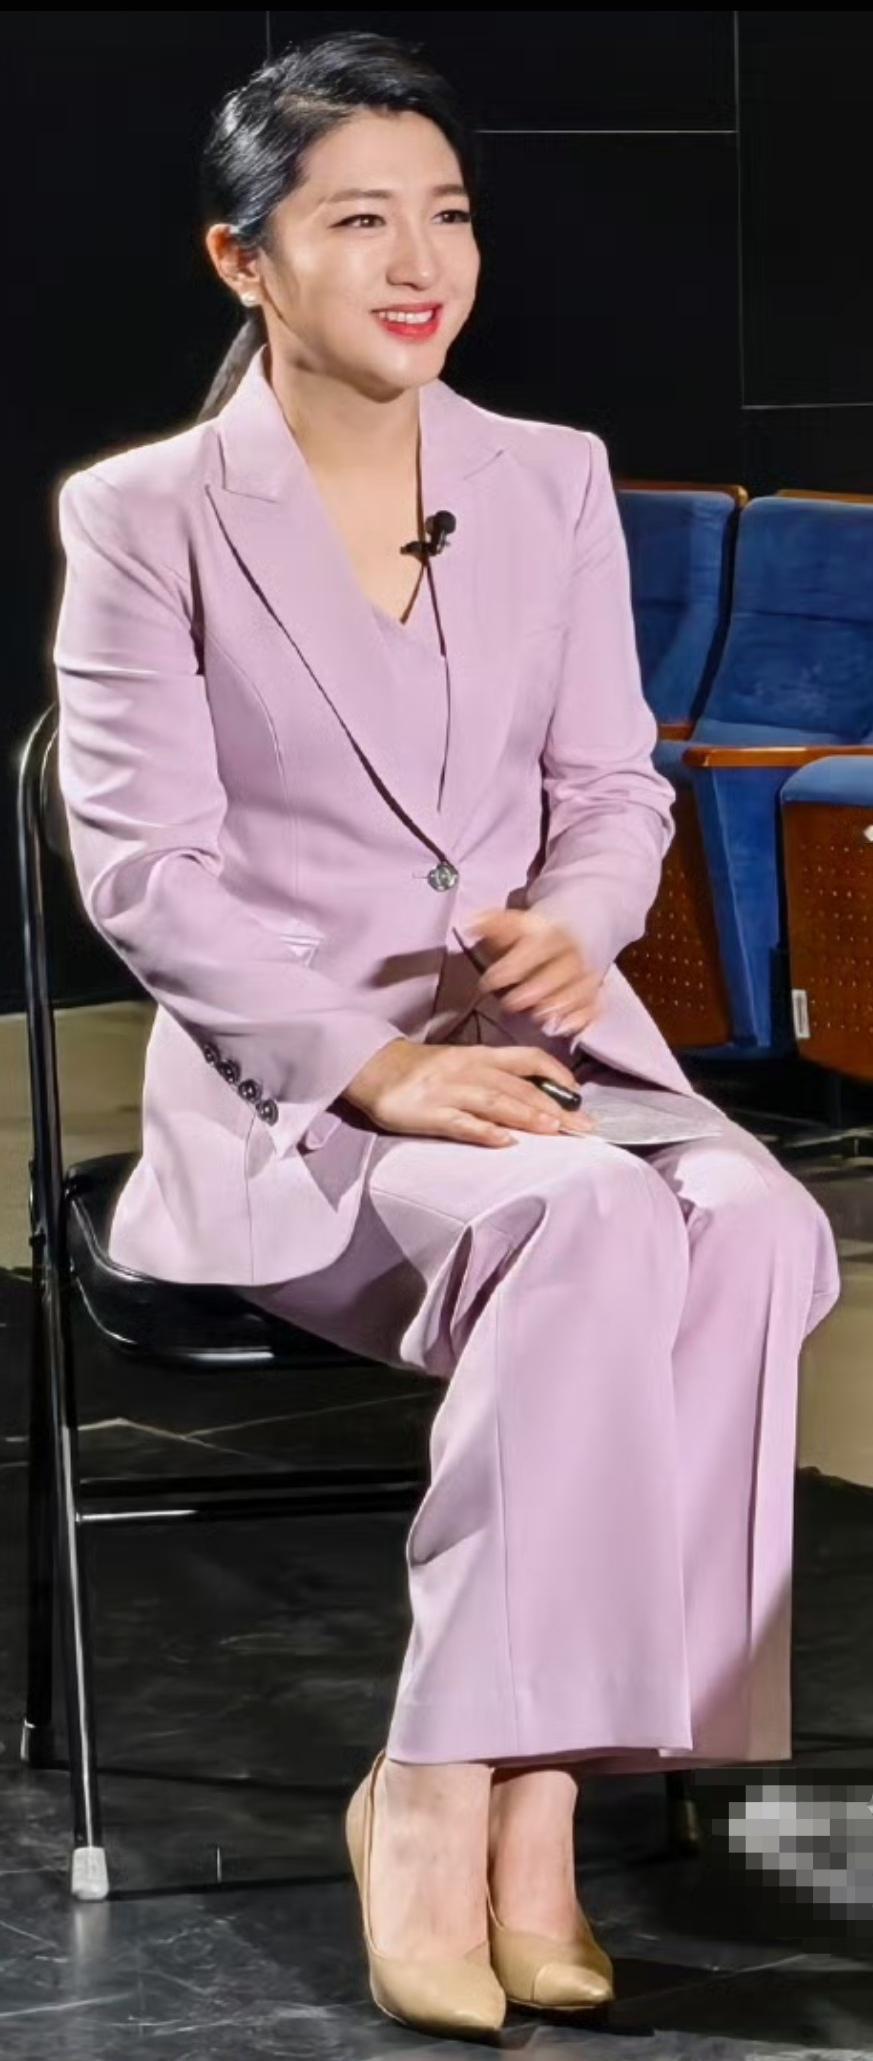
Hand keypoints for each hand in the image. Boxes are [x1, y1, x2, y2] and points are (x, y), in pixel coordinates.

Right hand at [341, 1037, 597, 1148]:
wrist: (375, 1069)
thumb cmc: (425, 1071)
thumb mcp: (464, 1064)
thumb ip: (498, 1077)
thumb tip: (538, 1097)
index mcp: (480, 1056)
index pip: (528, 1059)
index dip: (557, 1075)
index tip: (579, 1096)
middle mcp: (470, 1070)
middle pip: (519, 1086)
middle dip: (554, 1106)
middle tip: (582, 1126)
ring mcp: (449, 1091)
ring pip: (495, 1101)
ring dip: (527, 1115)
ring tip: (554, 1129)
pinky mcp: (429, 1113)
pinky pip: (461, 1123)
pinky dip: (484, 1132)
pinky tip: (504, 1142)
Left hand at [467, 907, 603, 1036]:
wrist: (561, 944)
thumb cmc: (528, 942)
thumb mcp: (508, 927)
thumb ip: (491, 926)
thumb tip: (472, 923)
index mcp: (550, 934)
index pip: (537, 947)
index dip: (514, 965)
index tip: (488, 981)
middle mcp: (572, 953)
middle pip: (562, 970)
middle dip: (537, 988)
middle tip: (511, 1004)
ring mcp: (584, 974)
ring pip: (581, 989)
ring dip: (560, 1004)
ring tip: (538, 1017)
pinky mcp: (592, 995)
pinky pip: (595, 1006)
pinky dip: (583, 1017)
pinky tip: (566, 1028)